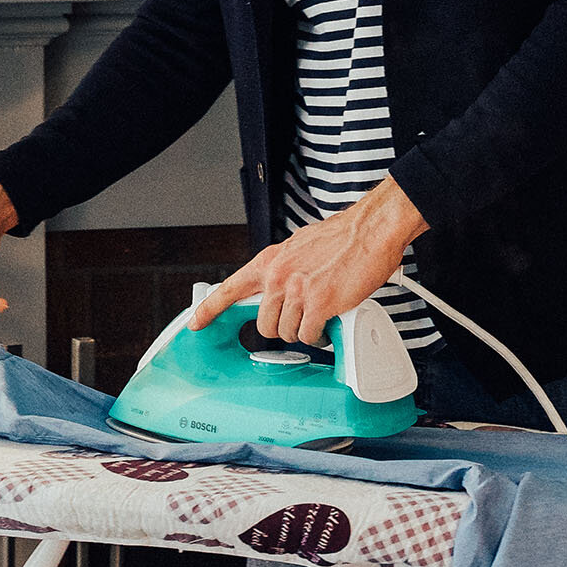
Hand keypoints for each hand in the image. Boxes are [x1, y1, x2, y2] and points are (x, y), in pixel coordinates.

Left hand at [194, 177, 426, 348]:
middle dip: (282, 327)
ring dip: (303, 331)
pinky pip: (310, 335)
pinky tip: (328, 324)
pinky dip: (319, 336)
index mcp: (271, 261)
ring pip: (287, 332)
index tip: (196, 323)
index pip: (231, 288)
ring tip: (320, 316)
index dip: (210, 308)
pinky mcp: (319, 304)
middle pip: (264, 323)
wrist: (370, 229)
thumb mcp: (301, 247)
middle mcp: (279, 276)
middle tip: (300, 318)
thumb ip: (287, 268)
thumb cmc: (344, 237)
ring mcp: (297, 292)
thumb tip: (284, 287)